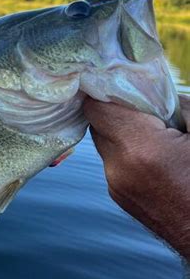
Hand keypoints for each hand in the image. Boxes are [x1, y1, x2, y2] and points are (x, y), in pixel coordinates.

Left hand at [83, 95, 189, 259]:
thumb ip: (181, 105)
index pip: (97, 107)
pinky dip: (129, 151)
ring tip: (158, 131)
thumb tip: (157, 93)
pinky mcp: (121, 198)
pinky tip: (157, 154)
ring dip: (124, 131)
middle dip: (119, 109)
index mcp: (142, 150)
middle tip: (147, 104)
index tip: (120, 80)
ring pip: (106, 144)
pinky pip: (115, 163)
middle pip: (99, 123)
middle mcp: (119, 170)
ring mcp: (117, 188)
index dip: (105, 90)